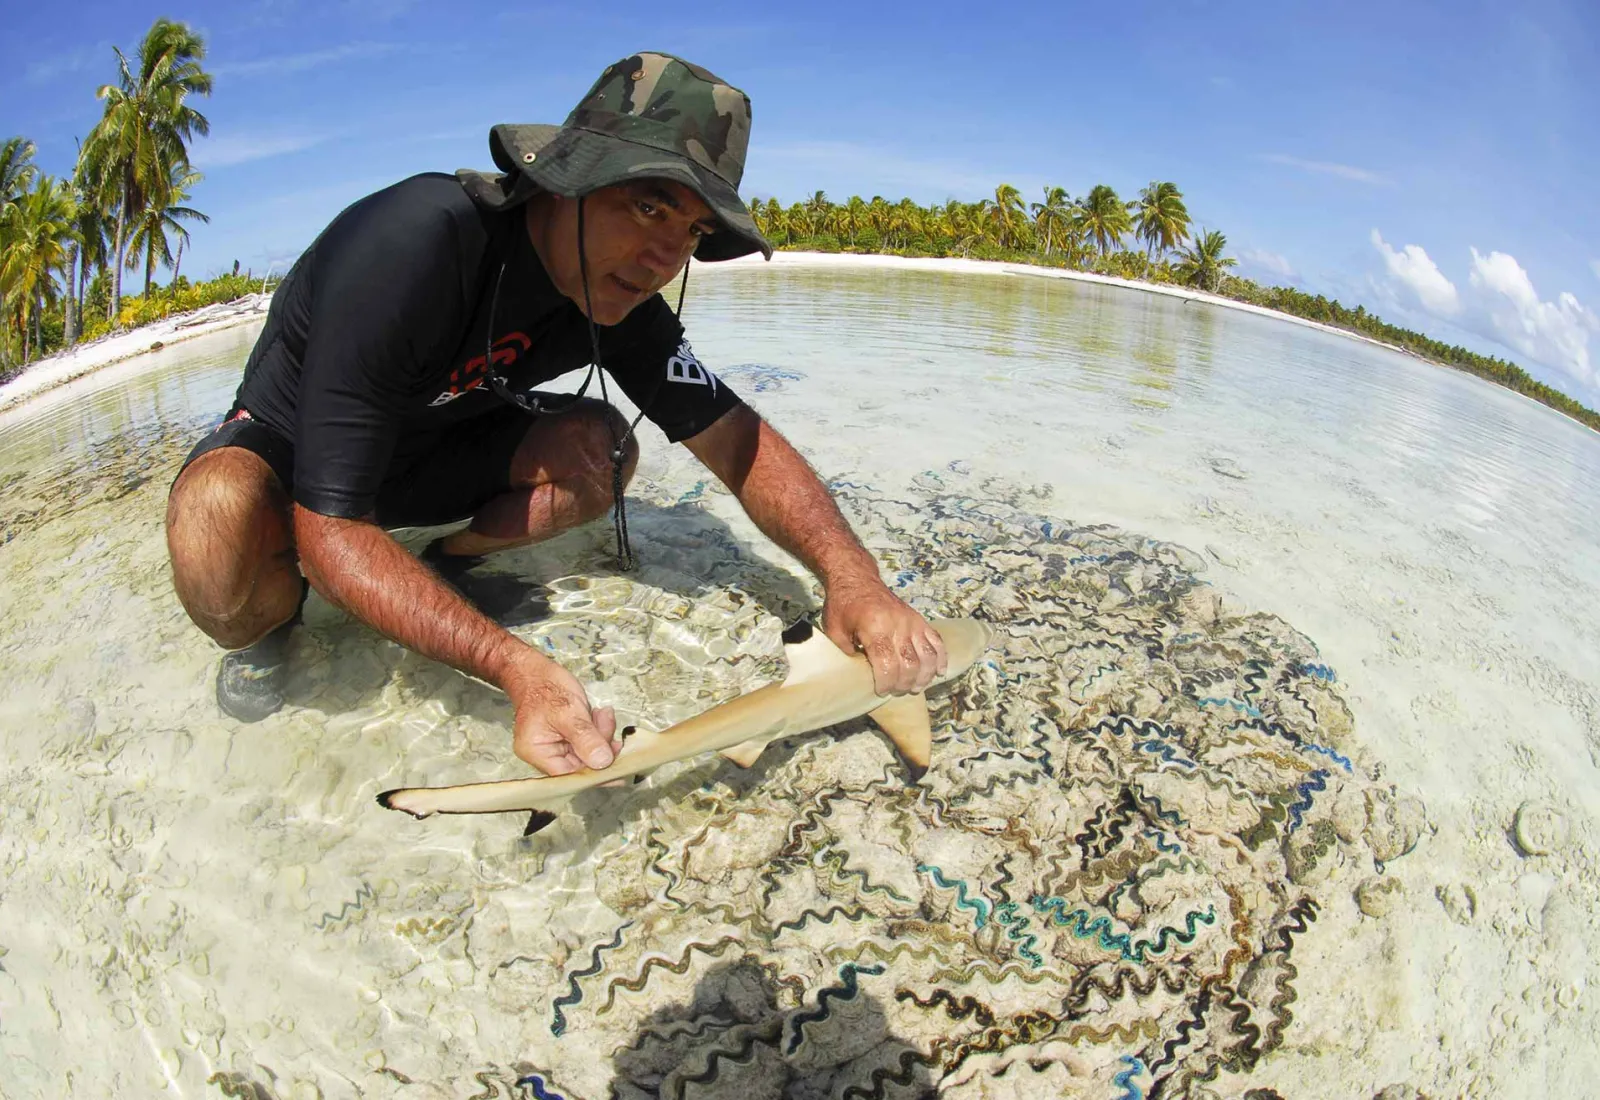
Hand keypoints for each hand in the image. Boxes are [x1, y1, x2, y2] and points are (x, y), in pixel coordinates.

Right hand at [504, 653, 622, 775]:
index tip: (620, 772)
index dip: (595, 775)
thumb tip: (603, 763)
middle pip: (582, 764)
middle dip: (601, 747)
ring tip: (603, 714)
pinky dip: (598, 729)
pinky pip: (588, 741)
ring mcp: (557, 746)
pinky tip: (600, 714)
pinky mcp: (568, 738)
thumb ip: (585, 739)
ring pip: (589, 752)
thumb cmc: (546, 688)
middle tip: (611, 727)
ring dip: (602, 734)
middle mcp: (545, 755)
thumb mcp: (568, 712)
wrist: (535, 671)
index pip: (569, 775)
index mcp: (537, 753)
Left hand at [822, 578, 947, 695]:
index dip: (886, 683)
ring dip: (923, 676)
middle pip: (909, 663)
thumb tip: (860, 675)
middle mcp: (897, 624)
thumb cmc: (843, 605)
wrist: (857, 578)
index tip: (881, 691)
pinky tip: (939, 672)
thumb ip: (846, 653)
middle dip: (904, 684)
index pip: (887, 663)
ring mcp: (911, 621)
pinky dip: (940, 658)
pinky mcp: (919, 619)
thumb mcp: (834, 630)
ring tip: (915, 687)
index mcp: (874, 627)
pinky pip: (936, 640)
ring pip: (927, 655)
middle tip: (895, 691)